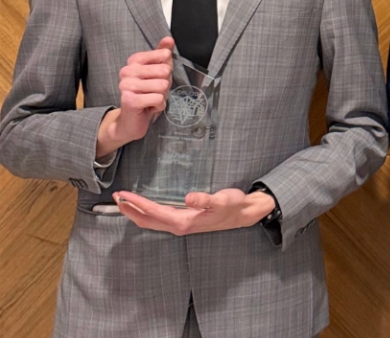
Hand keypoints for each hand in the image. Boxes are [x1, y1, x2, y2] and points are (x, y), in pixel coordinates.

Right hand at [96, 37, 174, 158]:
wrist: (130, 121)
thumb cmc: (146, 94)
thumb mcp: (157, 73)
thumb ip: (162, 55)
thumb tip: (169, 39)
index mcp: (133, 61)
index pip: (163, 55)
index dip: (166, 69)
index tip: (156, 78)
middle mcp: (127, 71)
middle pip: (165, 71)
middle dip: (165, 84)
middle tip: (153, 91)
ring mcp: (126, 85)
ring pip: (162, 85)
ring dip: (162, 96)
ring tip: (151, 99)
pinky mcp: (130, 100)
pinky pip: (158, 99)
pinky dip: (159, 105)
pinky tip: (149, 107)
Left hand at [113, 188, 275, 235]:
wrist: (242, 214)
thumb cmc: (233, 206)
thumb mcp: (222, 200)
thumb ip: (205, 199)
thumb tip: (188, 198)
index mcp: (183, 221)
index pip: (153, 211)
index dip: (137, 203)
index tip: (123, 194)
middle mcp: (178, 226)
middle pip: (146, 220)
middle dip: (129, 209)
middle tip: (115, 196)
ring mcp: (179, 225)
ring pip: (150, 221)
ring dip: (135, 212)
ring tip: (123, 201)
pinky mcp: (182, 222)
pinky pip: (157, 219)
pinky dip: (145, 212)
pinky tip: (143, 206)